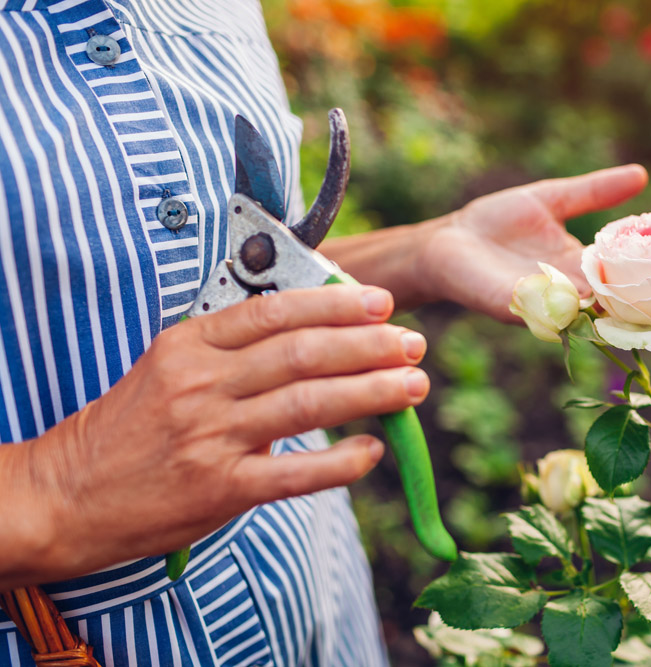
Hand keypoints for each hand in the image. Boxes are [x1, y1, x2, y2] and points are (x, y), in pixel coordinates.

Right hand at [0, 285, 428, 586]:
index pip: (275, 311)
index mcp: (189, 345)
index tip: (381, 302)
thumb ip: (232, 352)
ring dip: (371, 392)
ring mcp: (210, 437)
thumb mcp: (169, 368)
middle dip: (368, 345)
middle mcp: (201, 385)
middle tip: (413, 343)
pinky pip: (296, 473)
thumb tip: (315, 338)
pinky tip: (373, 450)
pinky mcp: (218, 489)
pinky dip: (341, 462)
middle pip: (302, 352)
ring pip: (308, 403)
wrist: (65, 494)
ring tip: (413, 386)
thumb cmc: (129, 427)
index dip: (335, 305)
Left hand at [422, 164, 647, 319]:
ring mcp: (544, 300)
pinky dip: (565, 310)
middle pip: (615, 300)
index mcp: (581, 264)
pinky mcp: (514, 305)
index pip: (627, 273)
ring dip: (613, 310)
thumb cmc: (497, 222)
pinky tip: (587, 303)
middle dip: (647, 301)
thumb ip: (594, 191)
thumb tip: (641, 174)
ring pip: (587, 311)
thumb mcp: (553, 199)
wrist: (448, 241)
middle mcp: (569, 288)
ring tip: (649, 307)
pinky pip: (545, 310)